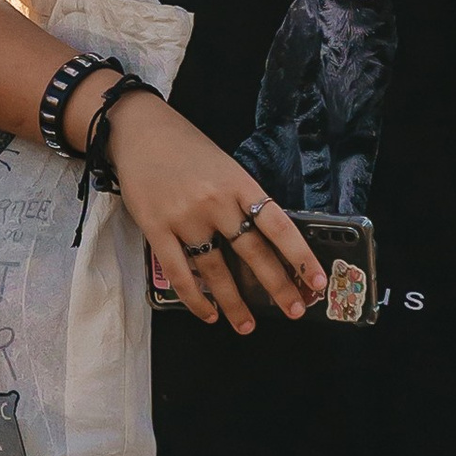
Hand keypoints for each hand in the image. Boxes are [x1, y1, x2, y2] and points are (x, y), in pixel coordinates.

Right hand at [105, 91, 325, 333]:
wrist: (138, 130)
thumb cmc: (185, 148)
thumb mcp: (224, 165)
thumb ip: (242, 199)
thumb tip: (266, 241)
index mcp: (239, 182)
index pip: (278, 224)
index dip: (300, 255)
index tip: (317, 280)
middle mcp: (216, 202)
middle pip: (253, 253)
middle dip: (278, 286)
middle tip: (294, 310)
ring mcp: (185, 217)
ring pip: (217, 271)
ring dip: (235, 304)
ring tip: (247, 325)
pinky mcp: (156, 229)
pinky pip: (180, 273)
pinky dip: (196, 299)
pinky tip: (209, 314)